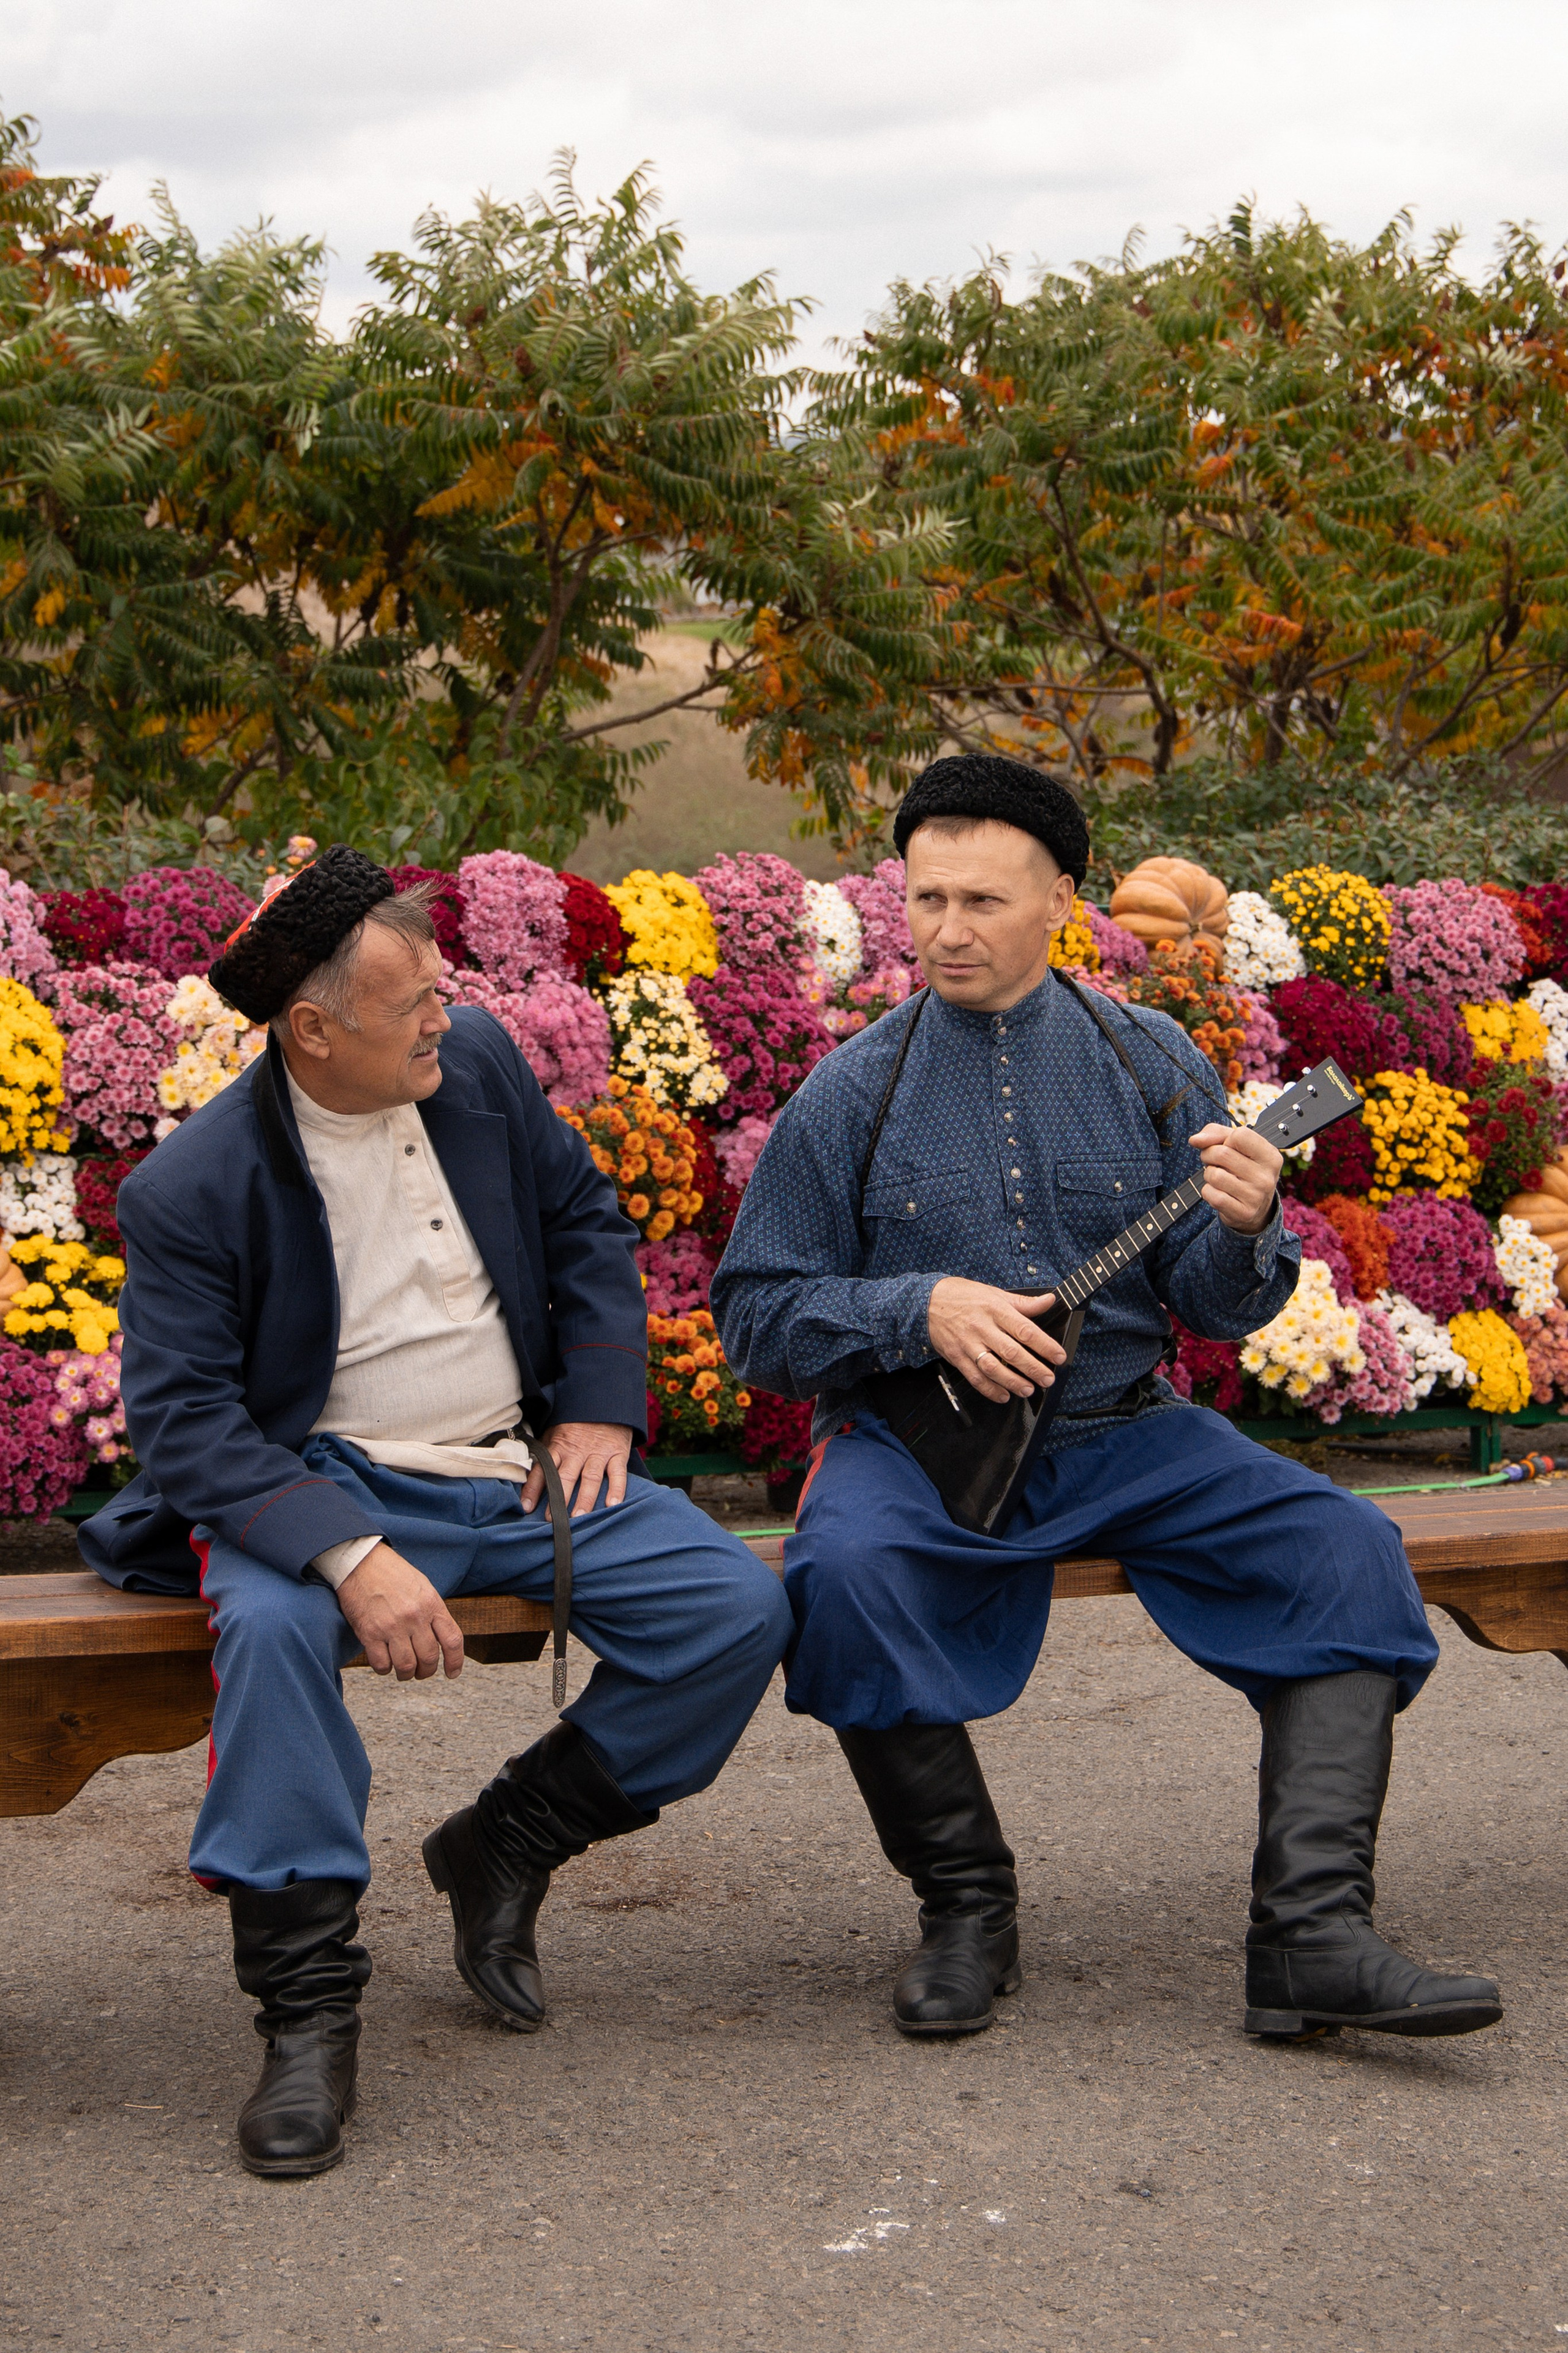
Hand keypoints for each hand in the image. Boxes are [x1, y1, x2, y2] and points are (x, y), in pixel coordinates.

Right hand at [337, 1543, 463, 1680]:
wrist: (361, 1561)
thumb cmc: (392, 1573)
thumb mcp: (422, 1587)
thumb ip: (432, 1612)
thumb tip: (440, 1639)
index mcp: (431, 1604)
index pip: (452, 1640)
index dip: (455, 1662)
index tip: (452, 1673)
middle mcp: (414, 1616)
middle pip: (429, 1658)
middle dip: (427, 1671)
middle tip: (422, 1672)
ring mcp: (392, 1626)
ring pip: (406, 1666)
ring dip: (406, 1674)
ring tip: (403, 1671)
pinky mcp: (369, 1633)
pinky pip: (381, 1664)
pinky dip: (384, 1669)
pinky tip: (385, 1663)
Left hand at [520, 1421, 633, 1518]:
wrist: (605, 1403)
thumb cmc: (575, 1423)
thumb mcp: (554, 1431)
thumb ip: (544, 1452)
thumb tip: (524, 1472)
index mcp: (558, 1446)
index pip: (542, 1469)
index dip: (533, 1488)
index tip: (526, 1507)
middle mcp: (576, 1451)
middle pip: (565, 1477)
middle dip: (558, 1499)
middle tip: (552, 1520)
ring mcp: (598, 1453)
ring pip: (590, 1478)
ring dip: (584, 1499)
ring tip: (579, 1517)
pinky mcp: (617, 1453)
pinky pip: (617, 1473)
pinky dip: (616, 1488)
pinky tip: (613, 1504)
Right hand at [926, 1278, 1065, 1404]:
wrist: (926, 1302)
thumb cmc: (963, 1296)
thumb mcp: (994, 1293)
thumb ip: (1024, 1302)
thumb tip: (1050, 1301)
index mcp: (995, 1309)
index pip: (1025, 1329)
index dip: (1044, 1345)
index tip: (1058, 1356)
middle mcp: (982, 1327)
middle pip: (1011, 1352)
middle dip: (1033, 1368)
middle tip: (1048, 1379)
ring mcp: (968, 1344)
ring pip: (993, 1367)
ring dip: (1012, 1382)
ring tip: (1028, 1390)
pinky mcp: (956, 1357)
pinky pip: (974, 1377)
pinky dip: (989, 1389)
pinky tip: (1003, 1395)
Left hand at [1189, 1122, 1282, 1234]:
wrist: (1255, 1209)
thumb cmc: (1243, 1169)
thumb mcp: (1237, 1147)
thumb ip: (1215, 1133)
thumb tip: (1195, 1140)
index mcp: (1271, 1156)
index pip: (1240, 1135)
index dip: (1226, 1139)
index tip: (1228, 1147)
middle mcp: (1267, 1177)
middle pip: (1222, 1154)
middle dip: (1209, 1155)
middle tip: (1215, 1162)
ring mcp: (1256, 1196)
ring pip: (1214, 1175)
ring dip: (1208, 1174)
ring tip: (1219, 1178)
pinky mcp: (1243, 1212)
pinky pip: (1210, 1194)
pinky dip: (1208, 1191)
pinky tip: (1219, 1192)